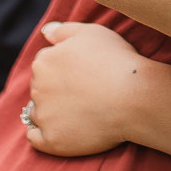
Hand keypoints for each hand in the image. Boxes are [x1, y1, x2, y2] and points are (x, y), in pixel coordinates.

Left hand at [21, 22, 146, 157]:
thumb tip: (45, 31)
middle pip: (41, 87)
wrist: (134, 97)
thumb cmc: (116, 61)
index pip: (46, 63)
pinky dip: (43, 135)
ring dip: (52, 112)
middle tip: (85, 92)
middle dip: (56, 89)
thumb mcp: (92, 33)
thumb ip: (63, 30)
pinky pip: (36, 138)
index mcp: (44, 61)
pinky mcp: (52, 140)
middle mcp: (37, 87)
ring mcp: (44, 116)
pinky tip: (60, 131)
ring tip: (81, 112)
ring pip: (39, 112)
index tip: (83, 73)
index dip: (65, 67)